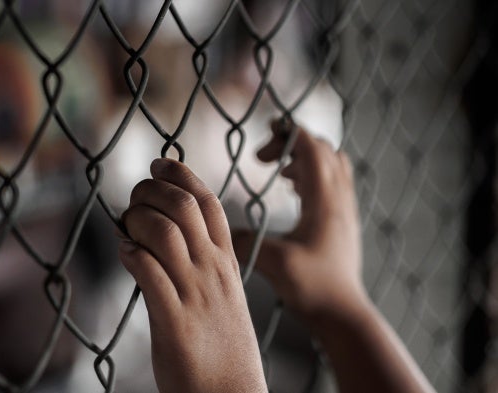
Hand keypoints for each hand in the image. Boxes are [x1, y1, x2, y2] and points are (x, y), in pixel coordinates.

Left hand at [119, 158, 267, 392]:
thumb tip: (163, 238)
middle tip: (134, 196)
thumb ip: (201, 265)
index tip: (159, 163)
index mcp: (227, 263)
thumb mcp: (222, 297)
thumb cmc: (222, 347)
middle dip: (152, 190)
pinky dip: (130, 253)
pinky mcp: (174, 322)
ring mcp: (196, 295)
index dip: (181, 175)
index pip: (209, 202)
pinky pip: (148, 273)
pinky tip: (124, 252)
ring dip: (137, 219)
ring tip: (126, 226)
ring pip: (164, 233)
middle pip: (184, 207)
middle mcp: (214, 272)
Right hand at [233, 120, 364, 324]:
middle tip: (264, 159)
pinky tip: (292, 193)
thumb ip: (244, 242)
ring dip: (305, 158)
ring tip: (280, 173)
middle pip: (323, 148)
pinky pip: (333, 181)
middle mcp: (339, 199)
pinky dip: (313, 175)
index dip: (286, 135)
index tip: (260, 147)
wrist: (342, 313)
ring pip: (331, 163)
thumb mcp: (274, 263)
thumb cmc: (312, 288)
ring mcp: (344, 209)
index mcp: (324, 201)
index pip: (311, 147)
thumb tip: (217, 228)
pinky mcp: (343, 221)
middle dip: (292, 144)